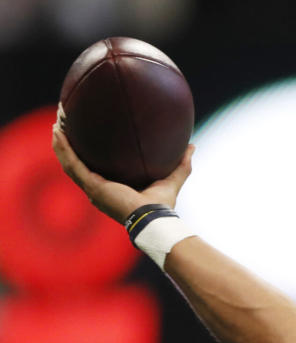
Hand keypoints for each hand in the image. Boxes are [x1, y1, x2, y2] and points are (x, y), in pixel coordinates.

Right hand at [52, 111, 193, 223]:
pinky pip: (72, 164)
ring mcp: (93, 189)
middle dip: (69, 146)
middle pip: (77, 164)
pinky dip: (64, 148)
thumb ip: (182, 163)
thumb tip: (192, 146)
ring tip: (57, 124)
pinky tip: (58, 133)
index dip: (88, 155)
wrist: (154, 218)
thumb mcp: (172, 178)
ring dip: (61, 143)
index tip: (85, 137)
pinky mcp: (92, 186)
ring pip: (70, 162)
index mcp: (111, 189)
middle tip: (64, 126)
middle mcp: (98, 190)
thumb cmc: (163, 205)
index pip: (95, 170)